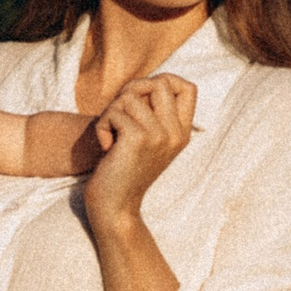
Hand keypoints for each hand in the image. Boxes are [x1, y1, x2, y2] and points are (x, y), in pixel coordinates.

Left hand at [84, 73, 196, 237]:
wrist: (115, 208)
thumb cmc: (123, 170)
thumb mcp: (147, 140)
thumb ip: (152, 114)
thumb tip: (144, 83)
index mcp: (182, 133)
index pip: (188, 87)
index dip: (164, 81)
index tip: (143, 100)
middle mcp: (176, 134)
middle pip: (159, 82)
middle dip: (131, 92)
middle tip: (120, 117)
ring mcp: (160, 136)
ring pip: (130, 95)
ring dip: (111, 112)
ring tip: (112, 136)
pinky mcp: (138, 139)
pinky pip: (114, 112)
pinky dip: (102, 126)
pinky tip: (107, 147)